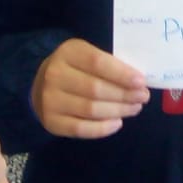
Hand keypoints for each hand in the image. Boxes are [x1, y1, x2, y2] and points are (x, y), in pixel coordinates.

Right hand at [31, 38, 148, 138]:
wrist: (40, 84)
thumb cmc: (74, 68)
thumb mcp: (86, 55)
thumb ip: (108, 64)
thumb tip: (138, 82)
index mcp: (68, 53)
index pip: (98, 63)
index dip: (121, 74)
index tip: (141, 82)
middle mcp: (55, 75)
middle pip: (96, 89)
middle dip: (124, 95)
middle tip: (143, 98)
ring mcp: (51, 100)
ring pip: (91, 110)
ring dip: (118, 111)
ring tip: (134, 108)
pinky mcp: (51, 121)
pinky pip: (81, 129)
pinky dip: (102, 128)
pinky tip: (117, 123)